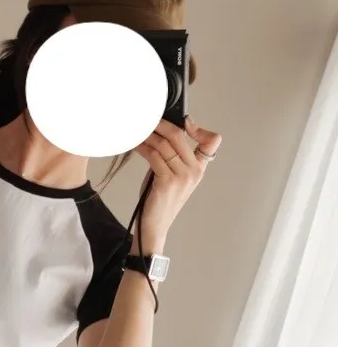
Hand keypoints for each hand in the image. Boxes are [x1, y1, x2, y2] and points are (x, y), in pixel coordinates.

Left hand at [133, 116, 221, 241]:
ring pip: (164, 144)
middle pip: (179, 136)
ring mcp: (182, 176)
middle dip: (161, 125)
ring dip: (148, 135)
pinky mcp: (167, 181)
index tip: (184, 122)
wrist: (154, 226)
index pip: (212, 141)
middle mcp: (194, 171)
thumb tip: (160, 134)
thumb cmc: (159, 200)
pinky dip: (142, 147)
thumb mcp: (171, 175)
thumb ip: (172, 157)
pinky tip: (135, 145)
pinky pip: (153, 155)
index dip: (199, 128)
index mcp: (199, 168)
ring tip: (137, 132)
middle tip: (147, 120)